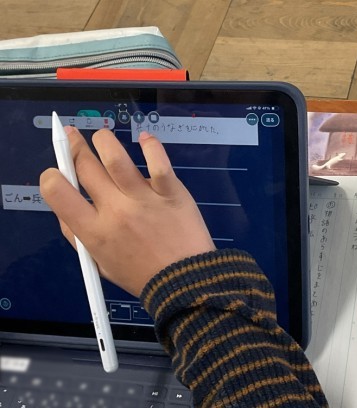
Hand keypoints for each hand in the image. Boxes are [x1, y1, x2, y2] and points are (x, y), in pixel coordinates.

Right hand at [40, 127, 215, 296]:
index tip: (56, 170)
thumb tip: (65, 211)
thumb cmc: (144, 275)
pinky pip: (158, 161)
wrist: (187, 282)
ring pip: (115, 157)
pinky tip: (145, 139)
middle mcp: (116, 212)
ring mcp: (144, 199)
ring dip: (104, 141)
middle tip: (72, 137)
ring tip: (102, 137)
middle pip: (86, 168)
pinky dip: (150, 145)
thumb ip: (79, 237)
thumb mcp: (101, 265)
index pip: (58, 193)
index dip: (52, 176)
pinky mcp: (171, 192)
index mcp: (94, 232)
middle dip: (74, 147)